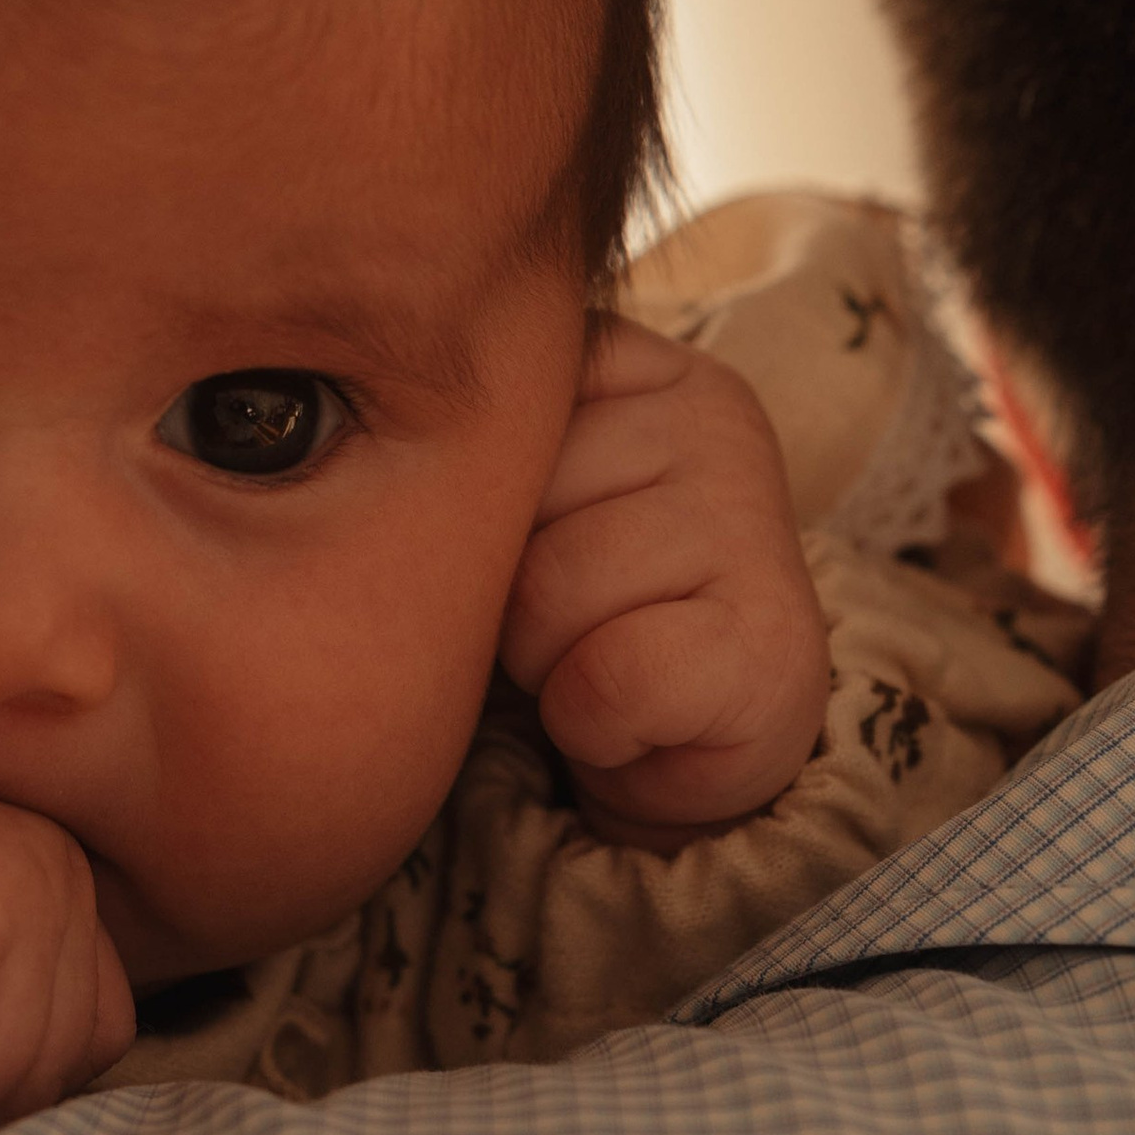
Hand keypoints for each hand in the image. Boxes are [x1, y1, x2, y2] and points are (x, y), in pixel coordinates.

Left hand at [499, 316, 829, 847]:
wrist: (687, 766)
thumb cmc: (579, 622)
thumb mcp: (517, 504)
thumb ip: (467, 444)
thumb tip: (363, 428)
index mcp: (636, 368)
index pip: (477, 407)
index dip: (460, 510)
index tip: (522, 549)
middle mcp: (711, 418)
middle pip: (501, 497)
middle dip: (498, 591)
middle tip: (564, 625)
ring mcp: (751, 518)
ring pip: (546, 590)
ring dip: (543, 664)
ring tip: (598, 667)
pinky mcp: (772, 640)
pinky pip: (606, 680)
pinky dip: (594, 727)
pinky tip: (638, 719)